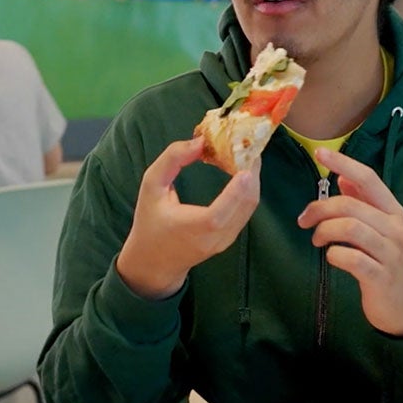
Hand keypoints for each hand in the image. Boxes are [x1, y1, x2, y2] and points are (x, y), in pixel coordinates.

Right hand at [116, 137, 259, 299]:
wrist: (153, 261)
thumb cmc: (150, 221)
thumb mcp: (151, 186)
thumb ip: (172, 160)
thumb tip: (200, 142)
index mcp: (192, 228)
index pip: (218, 214)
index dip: (236, 190)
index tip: (248, 164)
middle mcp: (214, 238)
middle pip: (244, 205)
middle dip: (252, 172)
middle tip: (248, 145)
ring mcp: (225, 240)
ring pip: (250, 207)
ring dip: (252, 179)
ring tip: (245, 154)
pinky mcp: (230, 238)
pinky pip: (245, 211)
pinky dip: (247, 189)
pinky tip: (240, 170)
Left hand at [297, 148, 402, 336]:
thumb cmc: (384, 260)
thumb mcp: (378, 227)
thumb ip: (363, 202)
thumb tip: (344, 175)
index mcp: (393, 211)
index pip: (368, 178)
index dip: (343, 162)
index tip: (319, 152)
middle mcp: (394, 228)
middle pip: (350, 205)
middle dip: (319, 209)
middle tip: (304, 220)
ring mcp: (390, 252)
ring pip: (350, 228)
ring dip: (324, 231)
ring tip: (317, 240)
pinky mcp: (381, 276)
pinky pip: (352, 258)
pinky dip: (334, 255)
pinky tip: (331, 257)